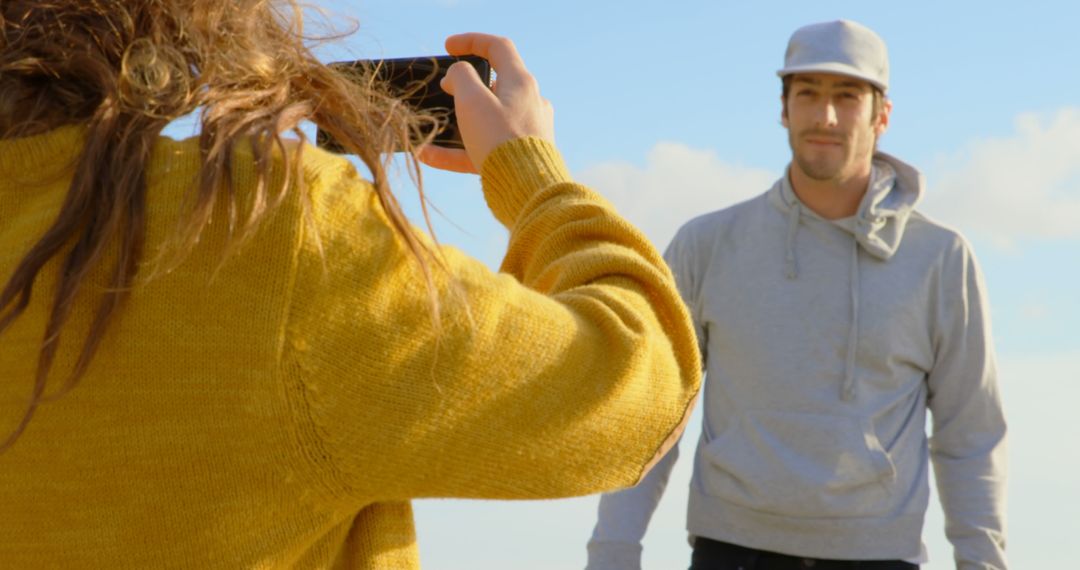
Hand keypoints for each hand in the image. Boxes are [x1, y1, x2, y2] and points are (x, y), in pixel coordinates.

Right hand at [418, 33, 553, 173]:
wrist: (527, 189)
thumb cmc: (499, 139)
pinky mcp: (519, 157)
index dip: (471, 41)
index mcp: (521, 82)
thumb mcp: (472, 101)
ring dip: (460, 120)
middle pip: (495, 84)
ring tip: (435, 124)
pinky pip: (484, 148)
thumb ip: (461, 78)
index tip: (448, 46)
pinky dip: (458, 150)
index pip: (498, 48)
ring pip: (488, 118)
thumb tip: (457, 76)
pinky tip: (427, 156)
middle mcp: (529, 103)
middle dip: (466, 86)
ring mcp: (527, 131)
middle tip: (444, 90)